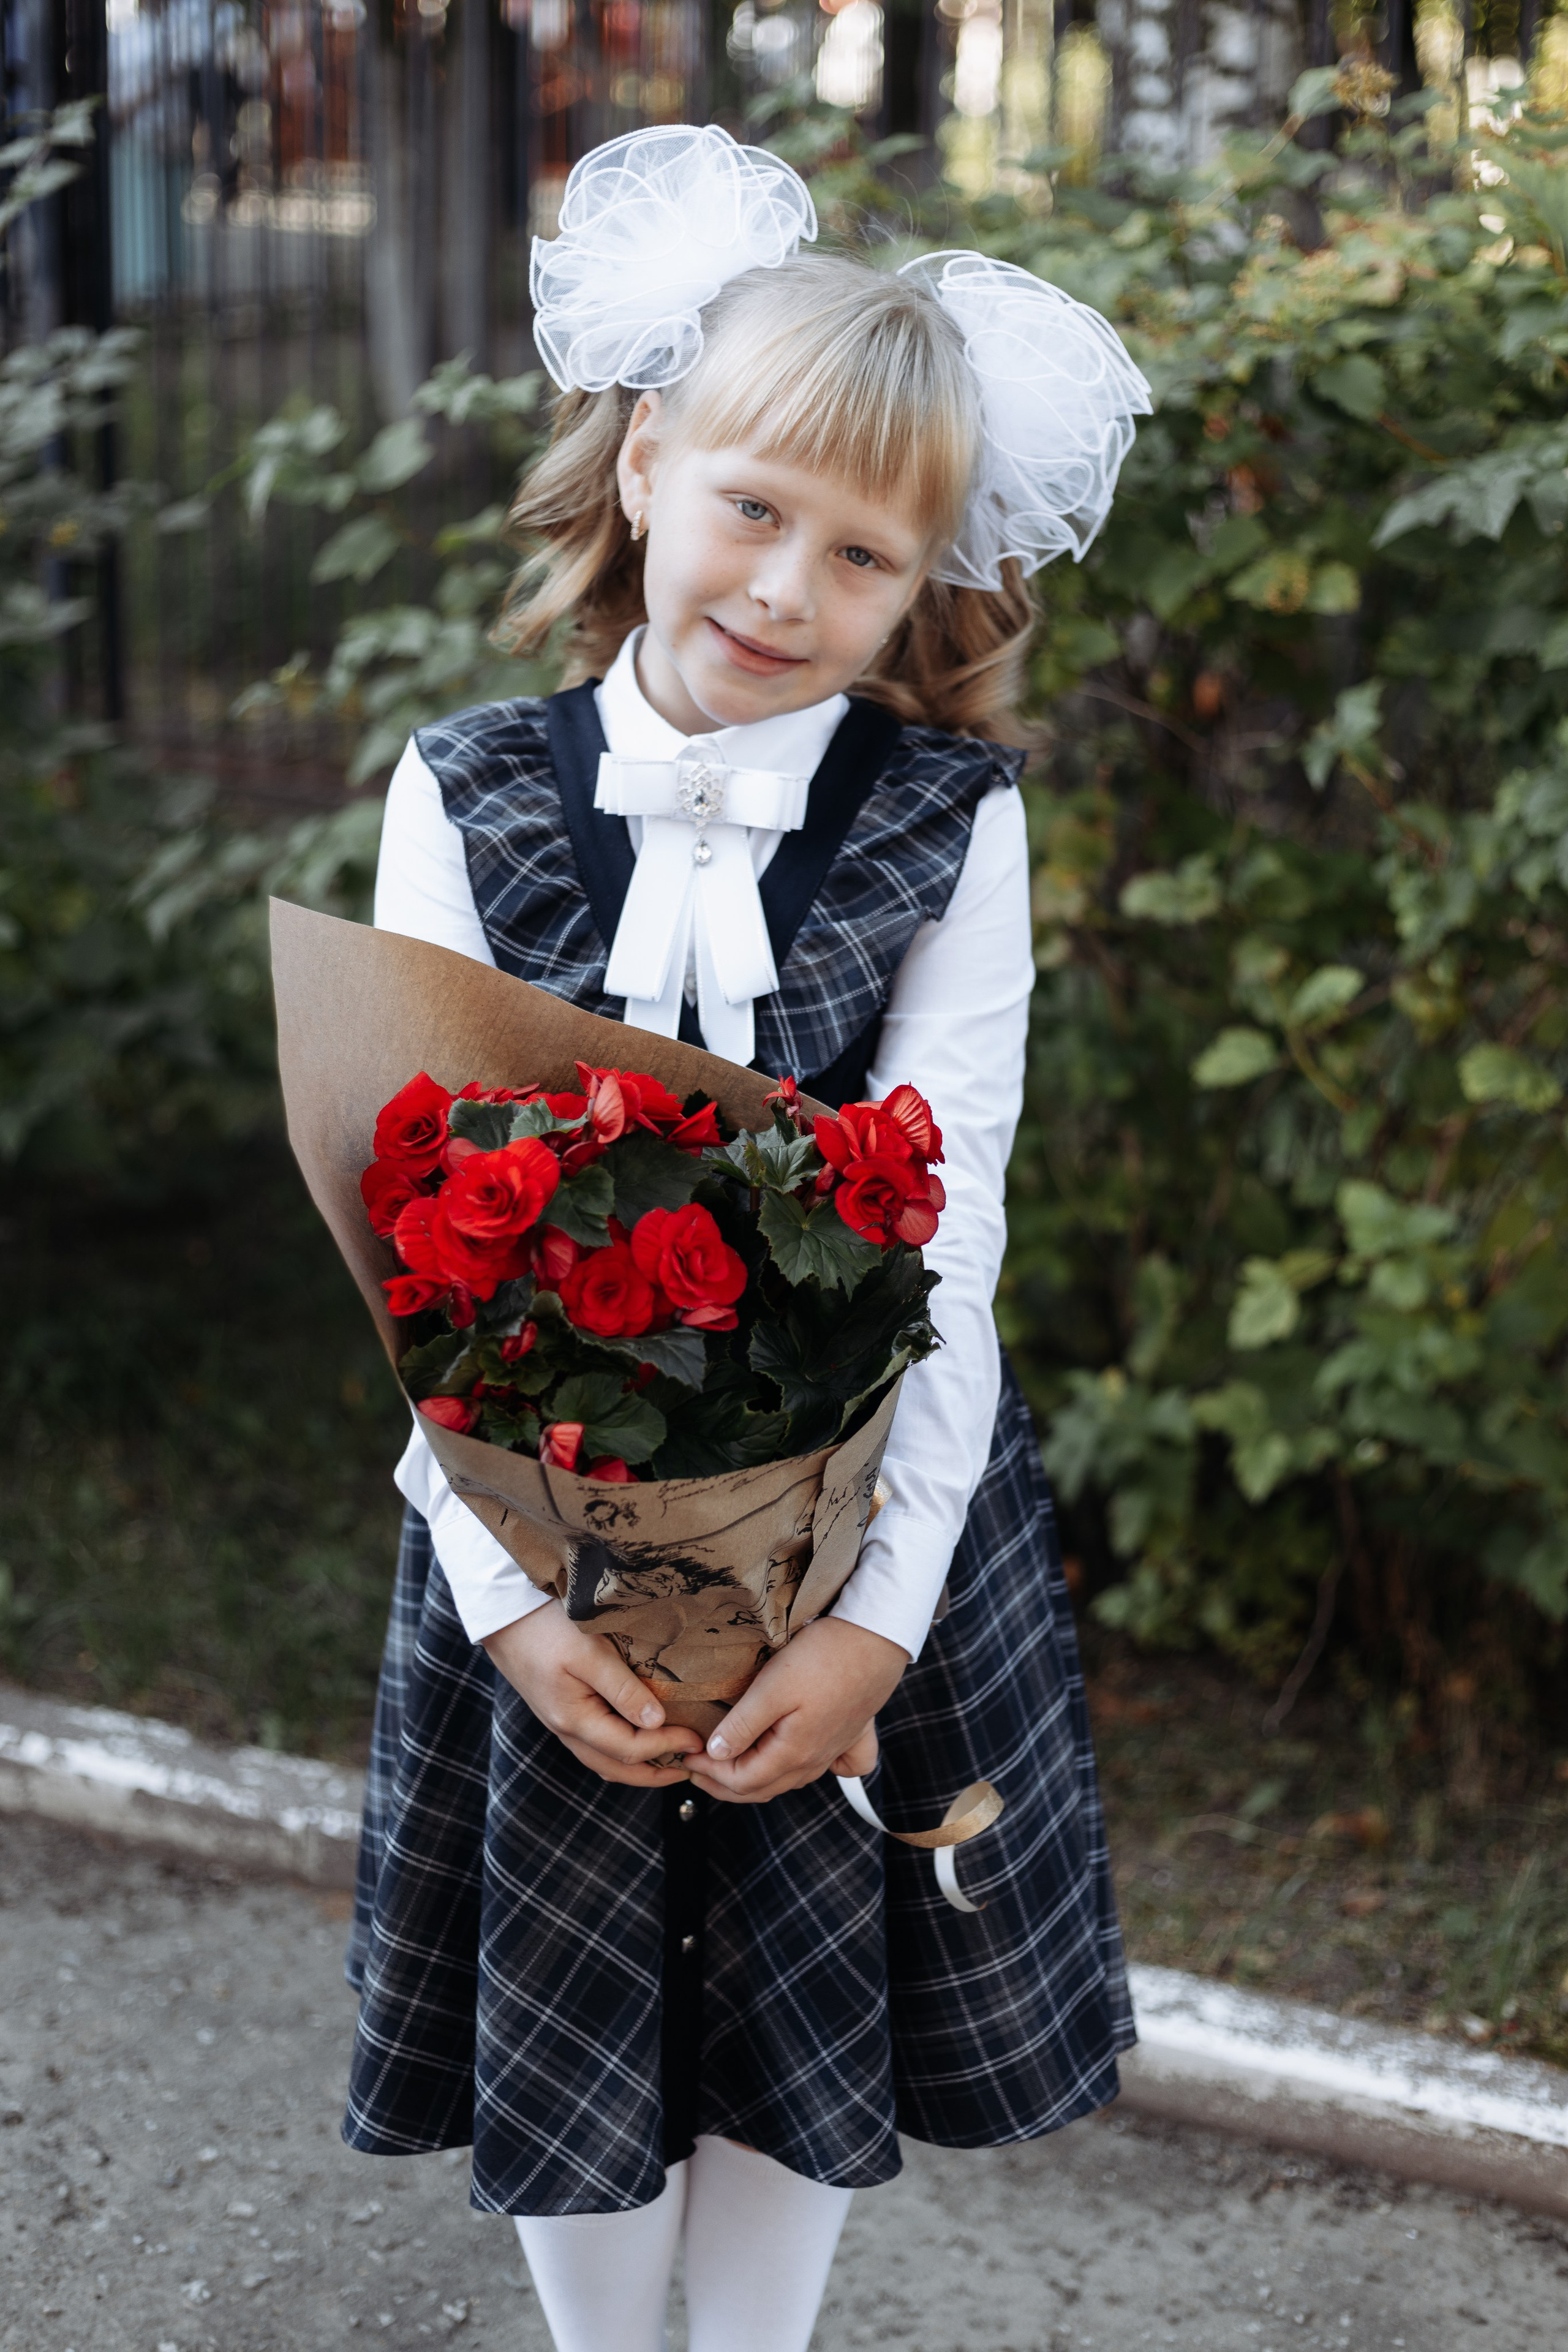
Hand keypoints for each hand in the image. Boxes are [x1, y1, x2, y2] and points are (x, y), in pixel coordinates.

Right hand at [483, 1603, 702, 1788]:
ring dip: (640, 1767)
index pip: (630, 1750)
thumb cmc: (547, 1628)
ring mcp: (562, 1724)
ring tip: (673, 1760)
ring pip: (605, 1762)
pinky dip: (622, 1752)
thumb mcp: (589, 1652)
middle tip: (692, 1765)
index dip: (667, 1747)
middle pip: (617, 1768)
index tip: (698, 1737)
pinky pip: (596, 1747)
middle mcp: (567, 1731)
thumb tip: (655, 1722)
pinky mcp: (562, 1712)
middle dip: (657, 1772)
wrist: (505, 1617)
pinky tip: (640, 1739)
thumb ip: (621, 1689)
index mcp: (575, 1720)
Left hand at [687, 1616, 908, 1806]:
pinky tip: (800, 1760)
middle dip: (724, 1783)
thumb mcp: (771, 1688)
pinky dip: (811, 1771)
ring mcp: (835, 1750)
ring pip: (789, 1779)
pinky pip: (835, 1768)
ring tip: (730, 1763)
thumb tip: (716, 1754)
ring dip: (756, 1777)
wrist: (875, 1637)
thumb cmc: (824, 1657)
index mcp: (793, 1754)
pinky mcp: (851, 1735)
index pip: (742, 1781)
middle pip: (763, 1787)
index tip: (687, 1754)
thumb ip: (742, 1726)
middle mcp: (815, 1761)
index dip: (709, 1772)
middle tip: (696, 1768)